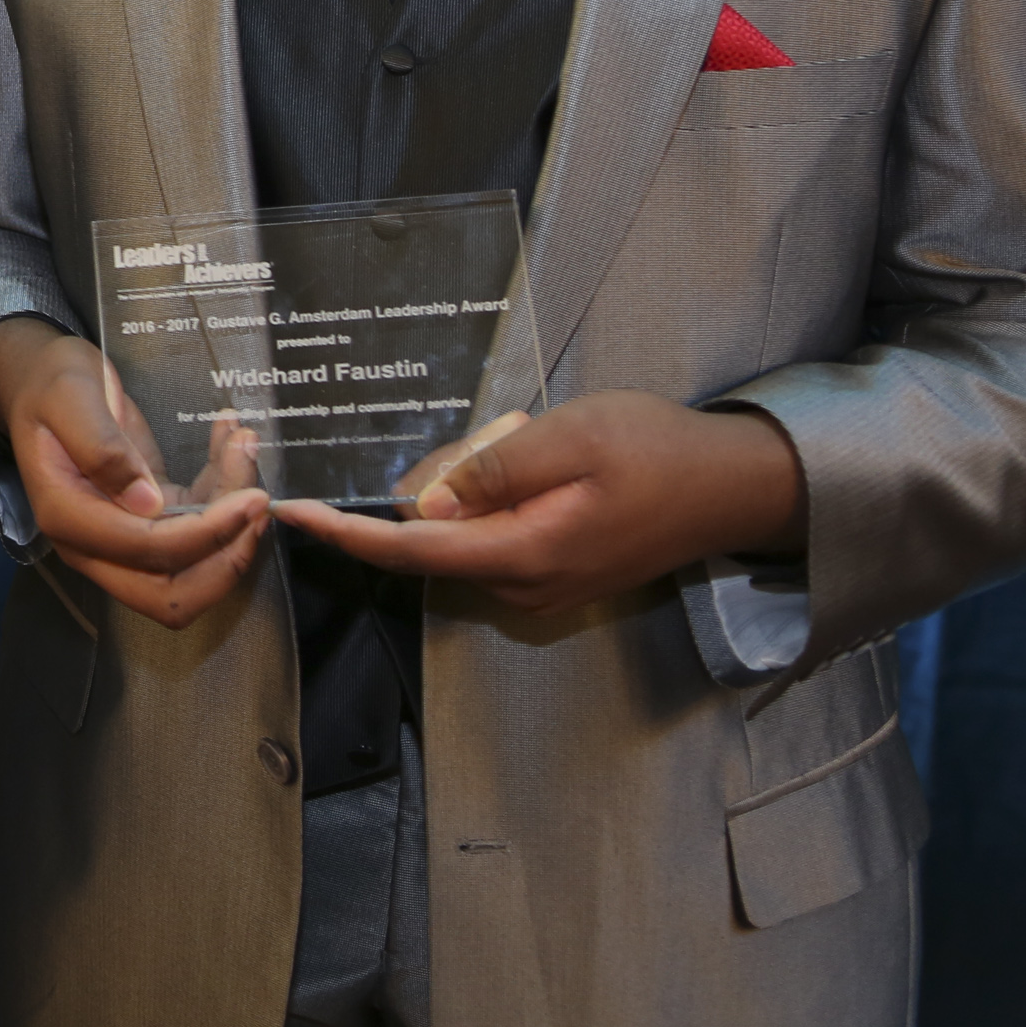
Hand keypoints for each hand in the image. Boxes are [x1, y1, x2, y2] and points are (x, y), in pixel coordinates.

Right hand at [0, 319, 269, 627]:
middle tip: (258, 499)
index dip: (206, 534)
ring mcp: (122, 537)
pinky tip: (230, 441)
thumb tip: (146, 502)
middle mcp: (93, 543)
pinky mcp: (149, 520)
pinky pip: (196, 530)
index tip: (251, 497)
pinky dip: (223, 495)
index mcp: (67, 518)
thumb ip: (103, 448)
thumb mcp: (70, 398)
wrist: (39, 379)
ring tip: (245, 447)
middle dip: (226, 556)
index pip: (147, 552)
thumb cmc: (50, 383)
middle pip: (170, 596)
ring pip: (192, 570)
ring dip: (233, 525)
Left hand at [272, 390, 809, 616]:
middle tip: (434, 443)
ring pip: (461, 539)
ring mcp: (542, 587)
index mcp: (524, 557)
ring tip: (496, 444)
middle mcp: (524, 587)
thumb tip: (421, 503)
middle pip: (431, 544)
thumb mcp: (570, 439)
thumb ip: (492, 472)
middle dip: (410, 494)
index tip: (290, 512)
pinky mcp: (555, 574)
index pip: (411, 552)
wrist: (735, 488)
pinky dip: (482, 503)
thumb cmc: (658, 452)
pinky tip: (512, 463)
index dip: (345, 534)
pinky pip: (491, 539)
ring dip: (454, 493)